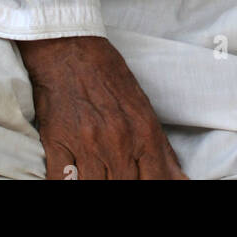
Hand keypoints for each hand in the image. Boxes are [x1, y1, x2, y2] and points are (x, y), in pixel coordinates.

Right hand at [18, 34, 187, 179]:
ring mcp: (87, 143)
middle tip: (116, 172)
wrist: (69, 48)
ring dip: (96, 182)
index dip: (152, 186)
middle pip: (125, 186)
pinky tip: (74, 174)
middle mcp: (118, 140)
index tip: (142, 181)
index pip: (155, 181)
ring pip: (95, 188)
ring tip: (97, 172)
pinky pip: (61, 182)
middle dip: (123, 182)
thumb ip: (161, 148)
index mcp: (143, 131)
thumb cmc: (107, 75)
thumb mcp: (142, 106)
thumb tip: (179, 180)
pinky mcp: (57, 143)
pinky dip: (67, 182)